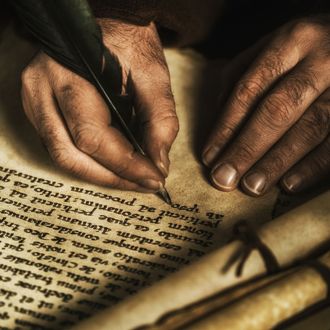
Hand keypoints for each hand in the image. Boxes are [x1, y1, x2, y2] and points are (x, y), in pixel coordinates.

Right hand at [21, 19, 177, 191]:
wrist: (106, 25)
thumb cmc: (129, 46)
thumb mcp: (153, 76)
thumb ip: (160, 120)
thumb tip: (158, 164)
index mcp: (69, 76)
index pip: (93, 137)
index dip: (125, 165)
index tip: (155, 178)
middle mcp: (41, 91)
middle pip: (70, 155)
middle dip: (111, 178)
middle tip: (143, 184)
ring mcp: (35, 102)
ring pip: (62, 156)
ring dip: (100, 175)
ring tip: (132, 179)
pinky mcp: (41, 110)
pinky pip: (62, 147)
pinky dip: (90, 162)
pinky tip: (113, 165)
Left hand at [202, 16, 329, 195]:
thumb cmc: (306, 49)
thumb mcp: (274, 46)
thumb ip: (242, 75)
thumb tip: (218, 116)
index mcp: (292, 41)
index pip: (250, 89)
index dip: (226, 126)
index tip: (209, 156)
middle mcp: (322, 60)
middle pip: (277, 109)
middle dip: (246, 148)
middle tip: (223, 178)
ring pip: (310, 127)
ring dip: (277, 161)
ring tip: (251, 187)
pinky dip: (314, 166)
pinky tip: (290, 185)